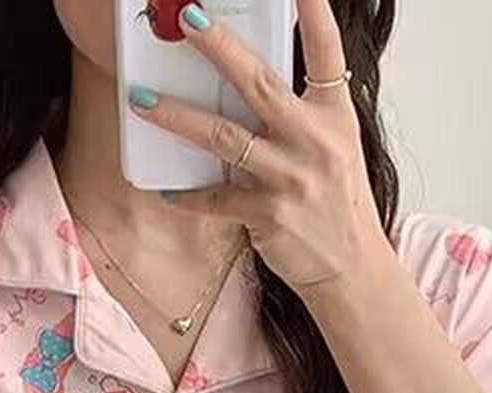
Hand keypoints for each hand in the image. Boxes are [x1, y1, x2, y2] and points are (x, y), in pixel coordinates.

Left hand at [125, 0, 390, 292]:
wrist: (350, 267)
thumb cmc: (335, 202)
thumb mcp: (334, 144)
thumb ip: (302, 108)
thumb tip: (253, 73)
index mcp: (334, 114)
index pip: (326, 51)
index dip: (313, 12)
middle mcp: (314, 140)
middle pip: (260, 83)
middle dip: (219, 48)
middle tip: (186, 18)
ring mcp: (291, 178)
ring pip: (225, 138)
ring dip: (178, 117)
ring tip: (141, 99)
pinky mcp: (269, 215)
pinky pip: (216, 199)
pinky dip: (187, 196)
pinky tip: (164, 189)